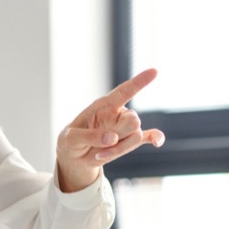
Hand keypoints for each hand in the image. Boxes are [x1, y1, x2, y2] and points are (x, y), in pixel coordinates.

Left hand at [56, 68, 164, 192]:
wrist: (75, 156)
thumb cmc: (71, 142)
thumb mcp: (71, 139)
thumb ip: (90, 136)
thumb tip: (113, 138)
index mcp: (104, 105)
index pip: (124, 91)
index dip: (139, 82)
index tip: (155, 71)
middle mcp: (118, 113)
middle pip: (134, 121)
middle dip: (119, 135)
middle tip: (98, 144)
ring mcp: (125, 127)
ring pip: (136, 137)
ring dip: (118, 150)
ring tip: (98, 154)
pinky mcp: (129, 140)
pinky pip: (149, 137)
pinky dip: (155, 138)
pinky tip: (157, 143)